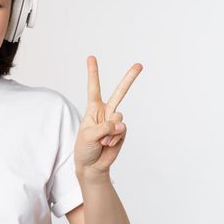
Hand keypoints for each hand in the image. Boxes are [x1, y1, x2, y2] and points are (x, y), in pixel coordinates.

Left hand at [74, 55, 142, 176]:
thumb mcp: (87, 135)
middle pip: (119, 93)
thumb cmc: (84, 148)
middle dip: (130, 79)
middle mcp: (106, 112)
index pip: (93, 88)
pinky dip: (114, 139)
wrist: (92, 165)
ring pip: (119, 117)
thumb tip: (121, 124)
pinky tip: (108, 144)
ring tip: (101, 141)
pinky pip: (122, 131)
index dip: (93, 73)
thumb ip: (104, 127)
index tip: (91, 57)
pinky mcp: (122, 132)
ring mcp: (115, 122)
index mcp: (93, 109)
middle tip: (139, 65)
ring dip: (109, 132)